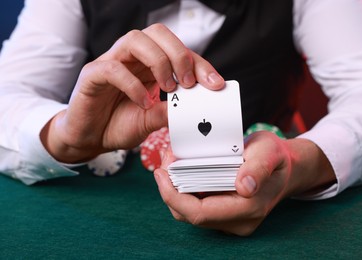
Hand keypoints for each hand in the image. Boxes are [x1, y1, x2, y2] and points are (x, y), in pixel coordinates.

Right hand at [40, 24, 224, 162]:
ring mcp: (111, 62)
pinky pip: (113, 68)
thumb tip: (193, 109)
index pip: (178, 51)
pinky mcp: (92, 75)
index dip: (199, 64)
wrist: (90, 138)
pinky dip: (132, 84)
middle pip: (157, 33)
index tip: (215, 84)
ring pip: (135, 40)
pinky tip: (143, 102)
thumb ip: (168, 113)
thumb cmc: (119, 125)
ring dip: (158, 61)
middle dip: (179, 54)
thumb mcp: (151, 121)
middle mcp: (131, 58)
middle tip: (188, 83)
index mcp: (148, 65)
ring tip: (168, 88)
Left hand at [154, 131, 334, 235]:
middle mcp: (240, 221)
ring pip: (190, 212)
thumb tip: (245, 187)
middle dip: (170, 189)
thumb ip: (258, 167)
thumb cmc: (275, 157)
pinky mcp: (226, 214)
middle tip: (163, 161)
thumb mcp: (269, 152)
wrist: (285, 167)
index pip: (201, 212)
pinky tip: (182, 171)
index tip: (161, 173)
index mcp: (250, 208)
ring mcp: (232, 220)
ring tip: (170, 163)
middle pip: (190, 214)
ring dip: (175, 190)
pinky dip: (185, 190)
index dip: (174, 196)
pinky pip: (197, 206)